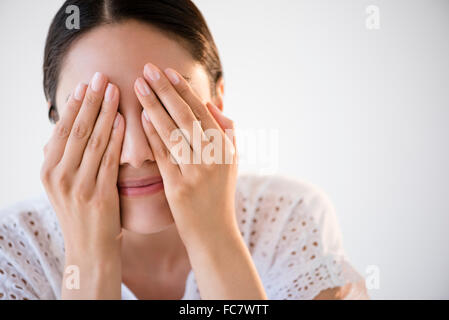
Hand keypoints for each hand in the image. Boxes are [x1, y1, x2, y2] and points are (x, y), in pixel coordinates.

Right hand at [40, 72, 123, 298]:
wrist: (89, 249)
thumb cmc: (82, 212)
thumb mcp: (64, 184)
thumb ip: (66, 158)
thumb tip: (70, 126)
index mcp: (48, 170)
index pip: (62, 129)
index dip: (75, 105)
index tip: (87, 83)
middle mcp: (58, 176)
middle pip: (76, 129)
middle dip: (90, 101)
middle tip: (101, 76)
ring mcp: (77, 186)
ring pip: (92, 140)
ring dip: (104, 113)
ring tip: (114, 90)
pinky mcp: (98, 195)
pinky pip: (108, 160)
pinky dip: (114, 138)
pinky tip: (122, 121)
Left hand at [134, 64, 266, 298]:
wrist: (213, 233)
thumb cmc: (219, 194)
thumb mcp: (231, 161)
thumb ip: (226, 130)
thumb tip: (210, 103)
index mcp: (225, 148)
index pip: (202, 111)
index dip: (184, 90)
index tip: (168, 72)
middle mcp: (213, 157)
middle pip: (185, 116)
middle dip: (165, 90)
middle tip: (147, 69)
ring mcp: (195, 173)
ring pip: (172, 132)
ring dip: (153, 107)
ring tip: (138, 87)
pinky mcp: (178, 188)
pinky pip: (162, 156)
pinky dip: (152, 135)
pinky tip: (140, 118)